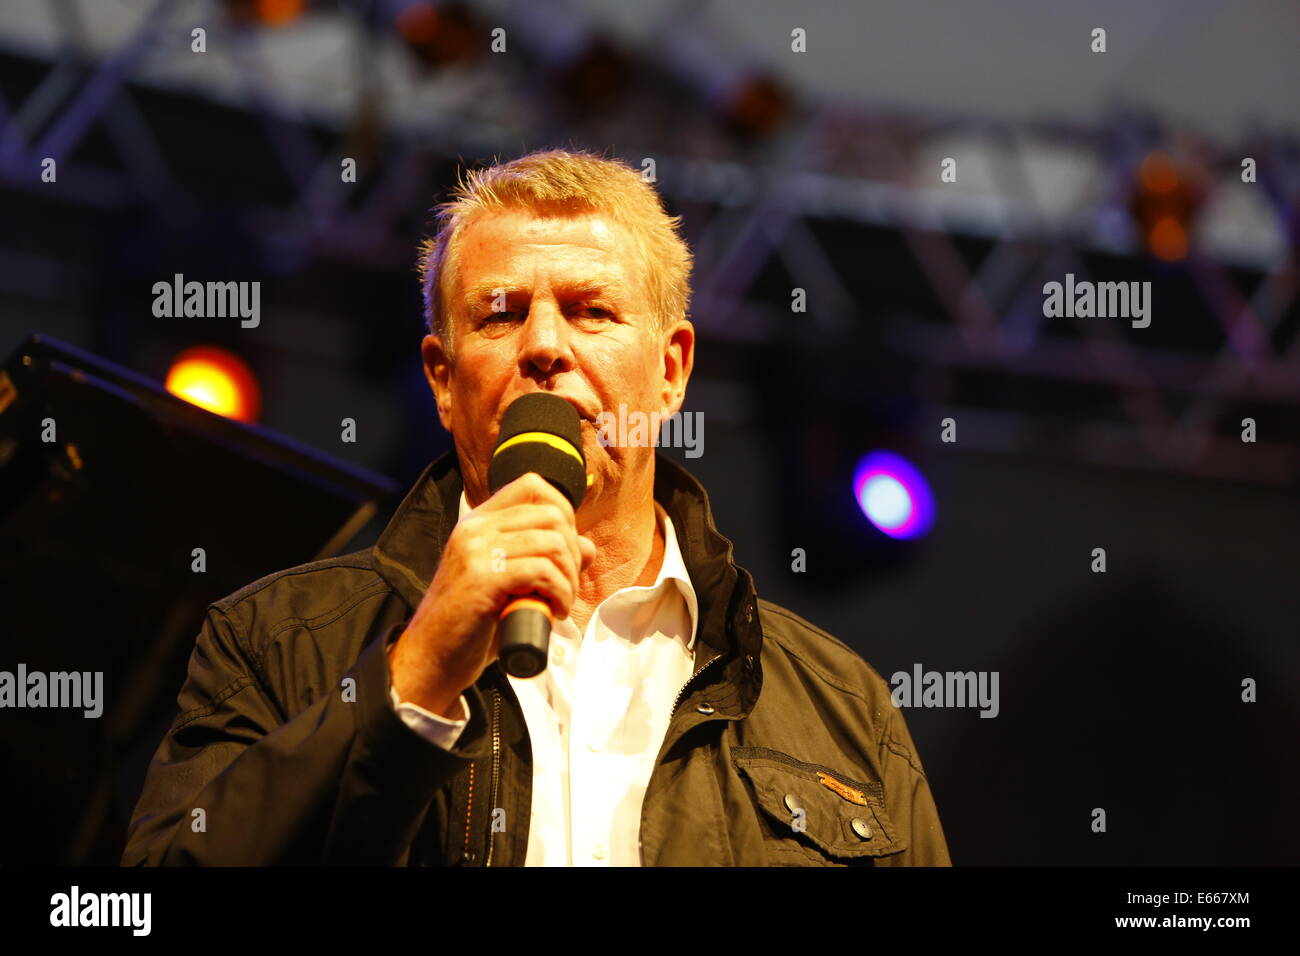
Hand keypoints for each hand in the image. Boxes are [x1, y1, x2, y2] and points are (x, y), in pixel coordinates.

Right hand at [388, 472, 595, 716]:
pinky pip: (542, 572)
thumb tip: (587, 547)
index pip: (532, 485)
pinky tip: (554, 612)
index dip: (564, 510)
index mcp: (478, 522)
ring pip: (553, 543)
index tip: (567, 548)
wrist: (431, 658)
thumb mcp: (511, 583)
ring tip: (561, 602)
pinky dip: (560, 593)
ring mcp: (476, 551)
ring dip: (569, 578)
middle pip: (551, 515)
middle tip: (567, 586)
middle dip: (572, 552)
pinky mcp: (482, 578)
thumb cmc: (471, 624)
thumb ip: (544, 560)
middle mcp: (475, 529)